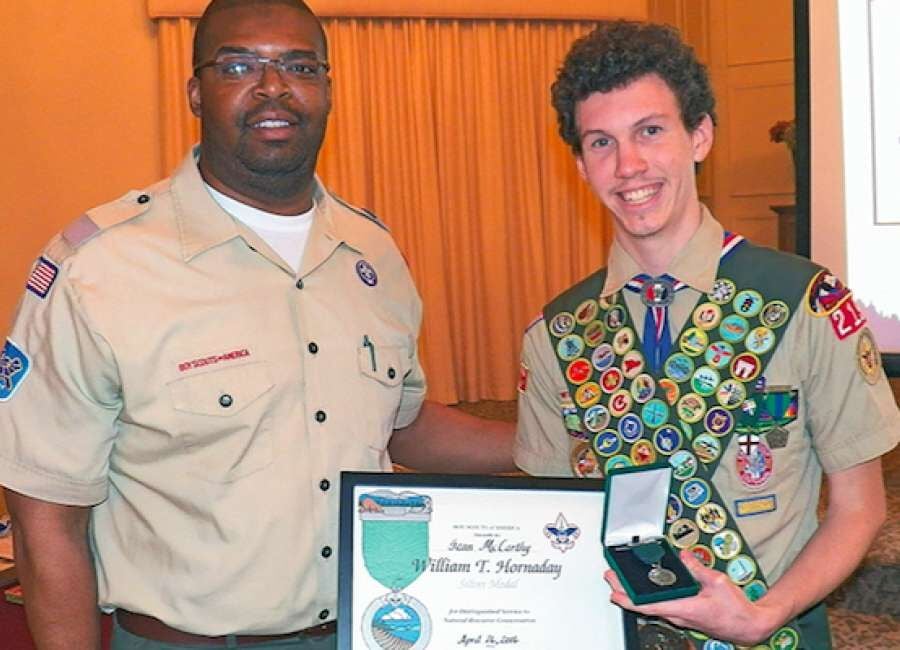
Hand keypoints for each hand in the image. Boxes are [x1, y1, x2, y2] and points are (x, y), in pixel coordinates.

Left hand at [604, 549, 786, 644]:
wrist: (749, 626)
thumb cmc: (736, 610)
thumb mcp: (718, 582)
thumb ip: (698, 568)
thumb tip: (683, 557)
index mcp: (684, 608)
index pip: (648, 605)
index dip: (628, 598)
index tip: (613, 589)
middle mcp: (679, 615)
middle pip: (645, 605)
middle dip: (625, 592)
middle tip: (611, 577)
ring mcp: (682, 618)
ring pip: (653, 606)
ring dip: (637, 594)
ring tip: (623, 581)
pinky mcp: (686, 616)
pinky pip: (663, 606)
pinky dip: (651, 597)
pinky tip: (647, 589)